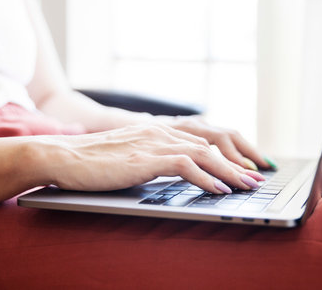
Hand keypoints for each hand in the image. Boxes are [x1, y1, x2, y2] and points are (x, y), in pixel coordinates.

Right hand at [43, 124, 264, 193]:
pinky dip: (207, 179)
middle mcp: (161, 132)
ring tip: (248, 187)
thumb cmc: (94, 162)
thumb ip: (154, 159)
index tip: (245, 166)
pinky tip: (220, 191)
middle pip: (210, 144)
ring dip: (230, 172)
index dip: (228, 152)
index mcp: (158, 131)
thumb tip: (176, 172)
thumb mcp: (131, 157)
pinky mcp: (146, 158)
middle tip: (258, 177)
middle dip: (238, 161)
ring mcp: (154, 143)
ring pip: (204, 154)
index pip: (203, 138)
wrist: (63, 157)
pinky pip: (186, 166)